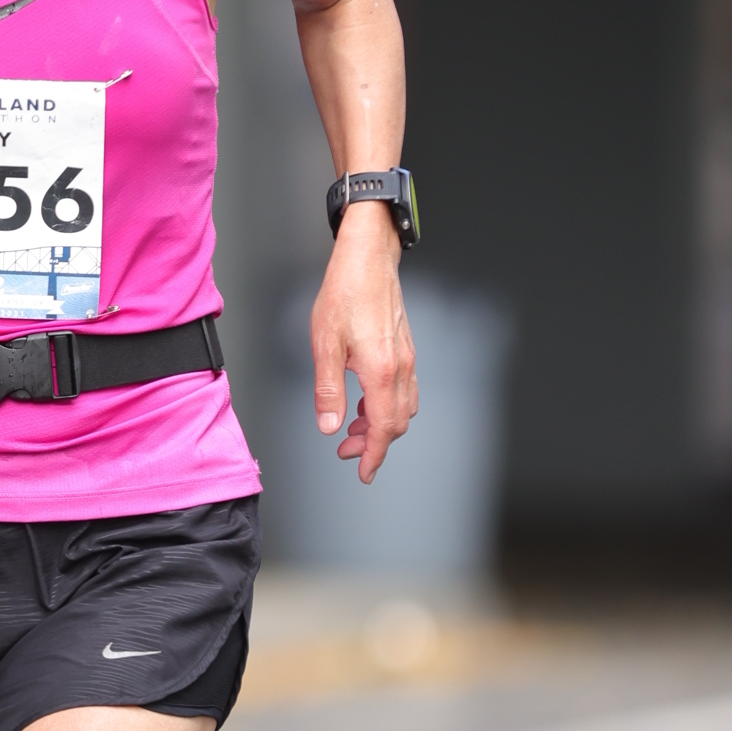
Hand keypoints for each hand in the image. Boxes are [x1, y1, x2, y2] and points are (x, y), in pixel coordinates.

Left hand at [309, 203, 417, 483]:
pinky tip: (364, 400)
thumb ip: (328, 390)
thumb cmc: (345, 292)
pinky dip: (385, 405)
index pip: (382, 429)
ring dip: (380, 425)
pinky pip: (403, 389)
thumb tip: (329, 426)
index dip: (373, 456)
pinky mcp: (404, 348)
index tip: (363, 473)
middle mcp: (401, 368)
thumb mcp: (324, 344)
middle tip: (346, 451)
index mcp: (381, 372)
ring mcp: (406, 357)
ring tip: (351, 427)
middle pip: (396, 423)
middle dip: (373, 444)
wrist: (369, 258)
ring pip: (402, 407)